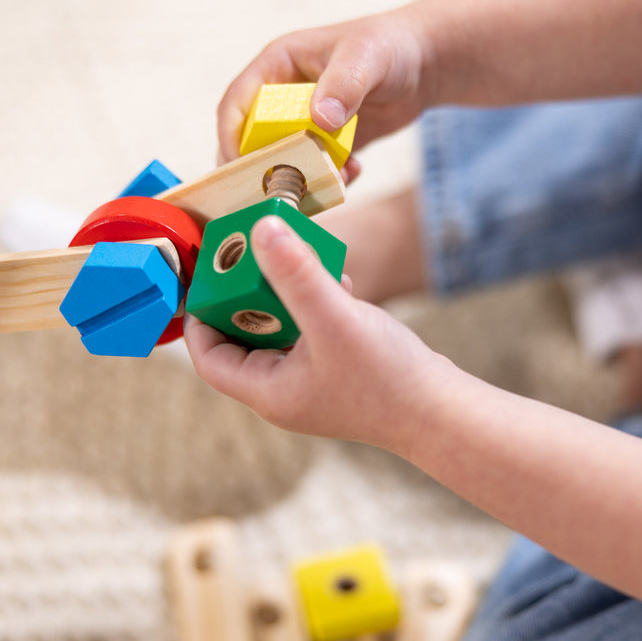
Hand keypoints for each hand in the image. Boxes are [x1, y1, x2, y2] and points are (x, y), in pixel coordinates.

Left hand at [184, 215, 454, 454]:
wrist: (441, 411)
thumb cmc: (388, 379)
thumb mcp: (335, 320)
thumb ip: (296, 275)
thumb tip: (262, 229)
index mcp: (267, 391)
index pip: (210, 358)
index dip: (200, 317)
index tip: (208, 277)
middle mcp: (282, 390)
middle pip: (243, 337)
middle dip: (247, 295)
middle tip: (254, 256)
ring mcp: (310, 382)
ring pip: (279, 330)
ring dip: (286, 294)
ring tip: (298, 262)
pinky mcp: (335, 370)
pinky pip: (309, 331)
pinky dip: (315, 304)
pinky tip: (339, 282)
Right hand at [216, 6, 434, 177]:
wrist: (424, 64)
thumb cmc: (389, 46)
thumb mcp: (365, 58)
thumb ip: (343, 85)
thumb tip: (319, 120)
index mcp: (277, 67)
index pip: (236, 105)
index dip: (230, 138)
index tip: (239, 169)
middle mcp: (283, 97)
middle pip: (253, 141)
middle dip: (262, 169)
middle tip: (276, 193)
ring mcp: (303, 123)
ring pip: (284, 161)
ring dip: (301, 178)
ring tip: (330, 181)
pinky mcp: (324, 144)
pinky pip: (314, 170)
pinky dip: (328, 180)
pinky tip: (353, 173)